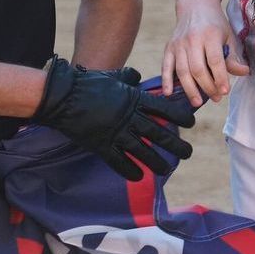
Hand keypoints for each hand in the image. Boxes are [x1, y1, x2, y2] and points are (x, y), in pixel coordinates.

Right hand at [34, 58, 194, 180]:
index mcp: (133, 99)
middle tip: (188, 152)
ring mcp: (115, 133)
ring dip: (156, 161)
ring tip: (167, 169)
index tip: (191, 123)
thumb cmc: (88, 83)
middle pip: (157, 133)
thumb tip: (137, 76)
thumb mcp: (113, 76)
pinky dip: (129, 170)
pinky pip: (118, 161)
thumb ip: (128, 77)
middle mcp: (128, 117)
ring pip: (142, 151)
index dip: (179, 116)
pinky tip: (138, 177)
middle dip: (175, 144)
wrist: (63, 96)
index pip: (163, 108)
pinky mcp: (101, 145)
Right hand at [162, 5, 247, 106]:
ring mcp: (178, 44)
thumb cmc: (215, 24)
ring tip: (198, 103)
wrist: (196, 6)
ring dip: (190, 89)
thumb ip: (233, 56)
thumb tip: (244, 72)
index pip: (215, 61)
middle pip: (197, 69)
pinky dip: (166, 81)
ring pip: (182, 71)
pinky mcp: (169, 47)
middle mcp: (192, 39)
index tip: (225, 91)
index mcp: (210, 35)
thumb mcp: (228, 36)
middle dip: (207, 87)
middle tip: (216, 98)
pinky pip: (166, 66)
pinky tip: (169, 93)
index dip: (220, 78)